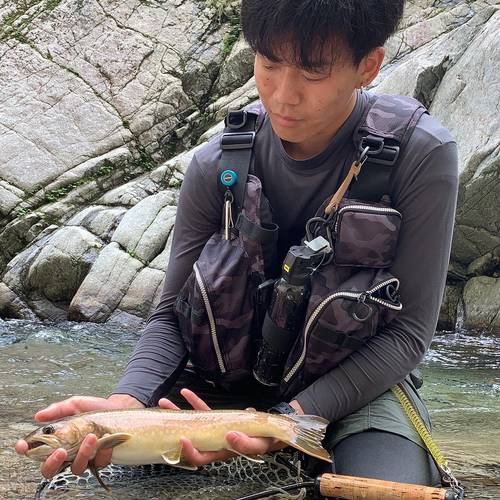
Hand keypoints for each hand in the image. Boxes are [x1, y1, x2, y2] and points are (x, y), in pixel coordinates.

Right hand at [15, 394, 143, 478]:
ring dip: (82, 453)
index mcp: (57, 441)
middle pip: (49, 469)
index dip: (25, 450)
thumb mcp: (75, 404)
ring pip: (76, 467)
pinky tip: (105, 440)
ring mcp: (83, 458)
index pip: (35, 451)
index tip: (22, 445)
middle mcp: (68, 453)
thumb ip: (58, 409)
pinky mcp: (100, 460)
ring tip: (91, 436)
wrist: (118, 408)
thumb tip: (39, 415)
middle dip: (52, 462)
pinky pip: (98, 463)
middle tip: (60, 450)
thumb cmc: (94, 408)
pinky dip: (102, 452)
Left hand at [158, 389, 285, 466]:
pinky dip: (194, 401)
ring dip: (178, 413)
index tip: (181, 440)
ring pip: (192, 423)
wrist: (271, 429)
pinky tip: (186, 392)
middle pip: (189, 439)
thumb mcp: (260, 443)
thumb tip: (231, 437)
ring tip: (165, 402)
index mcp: (222, 452)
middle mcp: (213, 442)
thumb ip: (246, 443)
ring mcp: (213, 430)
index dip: (189, 451)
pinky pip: (203, 410)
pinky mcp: (217, 419)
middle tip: (162, 419)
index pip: (200, 457)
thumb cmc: (266, 439)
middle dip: (173, 429)